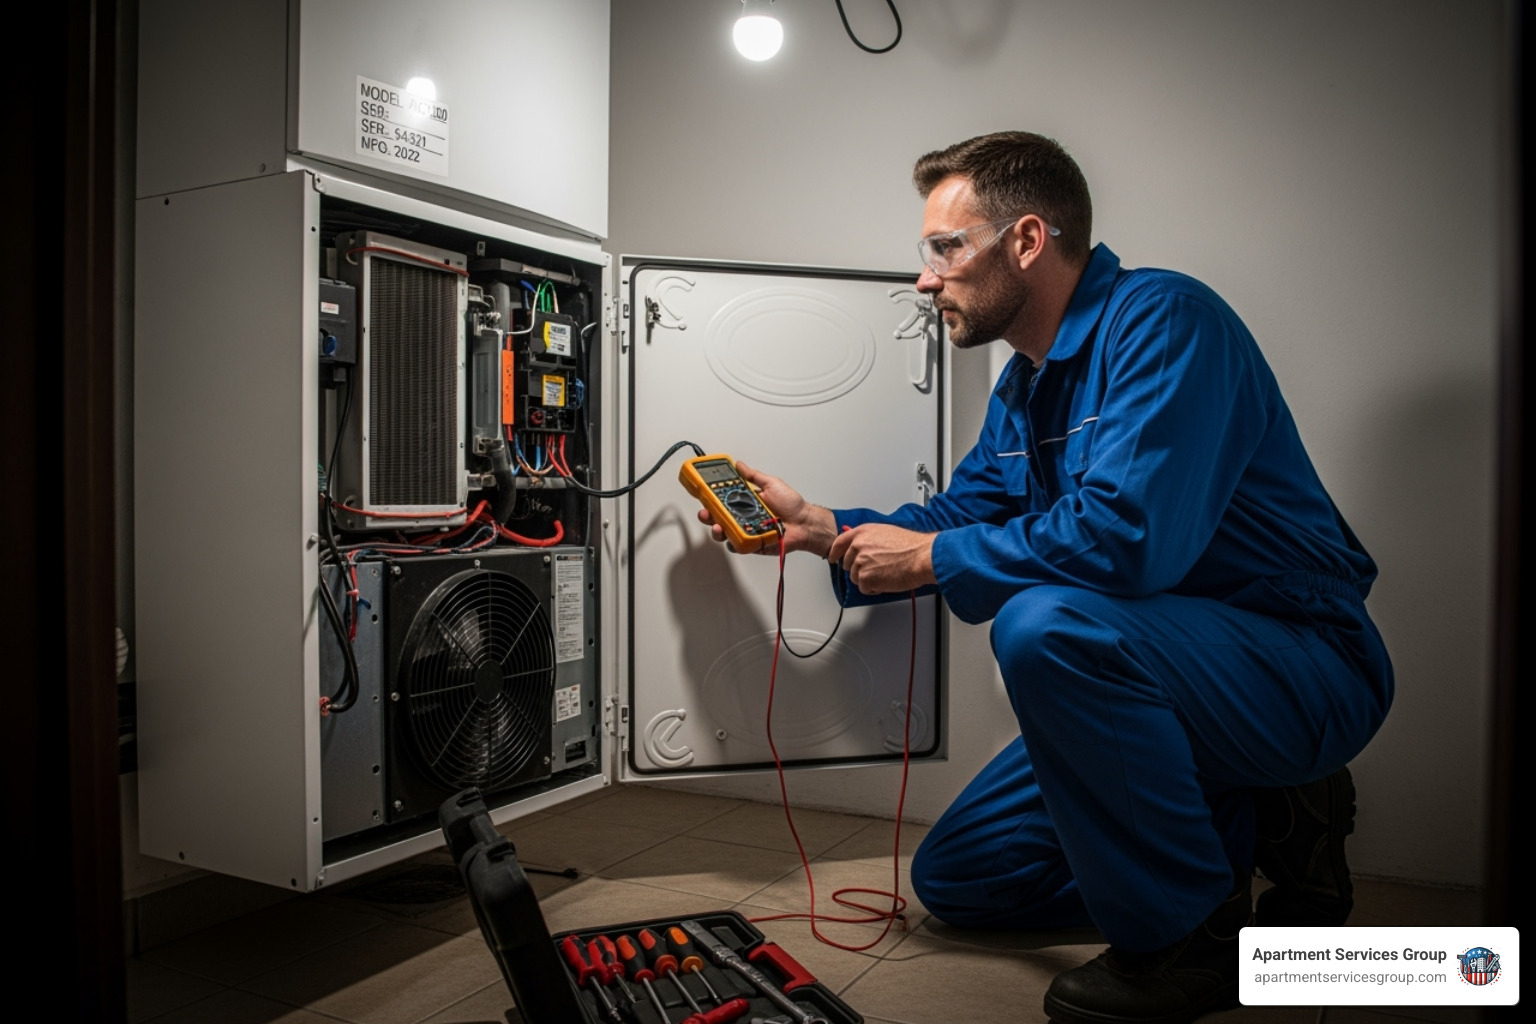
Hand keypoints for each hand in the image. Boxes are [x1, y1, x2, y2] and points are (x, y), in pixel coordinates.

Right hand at [695, 461, 837, 555]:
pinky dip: (733, 542)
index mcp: (745, 502)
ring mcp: (746, 531)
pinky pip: (737, 545)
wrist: (805, 523)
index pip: (722, 500)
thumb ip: (753, 476)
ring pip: (724, 532)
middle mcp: (743, 516)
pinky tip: (732, 536)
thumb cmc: (792, 505)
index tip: (703, 493)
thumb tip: (739, 465)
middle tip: (706, 512)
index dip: (711, 498)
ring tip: (718, 526)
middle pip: (718, 517)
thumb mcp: (771, 484)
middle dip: (708, 515)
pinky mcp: (751, 544)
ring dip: (717, 529)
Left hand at [826, 524, 937, 594]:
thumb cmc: (911, 546)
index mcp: (862, 532)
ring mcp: (860, 562)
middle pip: (848, 564)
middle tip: (877, 569)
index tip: (833, 558)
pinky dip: (874, 588)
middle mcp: (858, 546)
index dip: (835, 552)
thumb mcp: (886, 533)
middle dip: (860, 569)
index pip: (839, 542)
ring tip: (886, 573)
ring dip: (869, 579)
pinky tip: (887, 581)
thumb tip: (864, 546)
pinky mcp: (865, 578)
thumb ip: (870, 539)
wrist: (921, 557)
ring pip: (856, 578)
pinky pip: (864, 588)